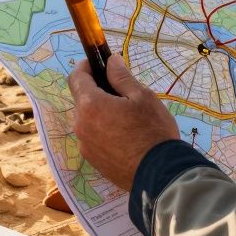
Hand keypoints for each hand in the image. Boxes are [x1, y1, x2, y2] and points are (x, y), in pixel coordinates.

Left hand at [69, 55, 179, 189]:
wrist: (159, 175)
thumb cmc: (152, 130)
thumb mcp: (142, 96)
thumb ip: (121, 77)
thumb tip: (110, 61)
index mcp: (90, 105)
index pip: (76, 78)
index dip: (86, 67)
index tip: (99, 63)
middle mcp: (80, 125)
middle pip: (81, 99)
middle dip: (97, 91)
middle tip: (122, 92)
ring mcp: (85, 145)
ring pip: (87, 119)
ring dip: (100, 112)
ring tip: (127, 117)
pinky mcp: (92, 160)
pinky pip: (93, 137)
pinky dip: (103, 130)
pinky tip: (124, 136)